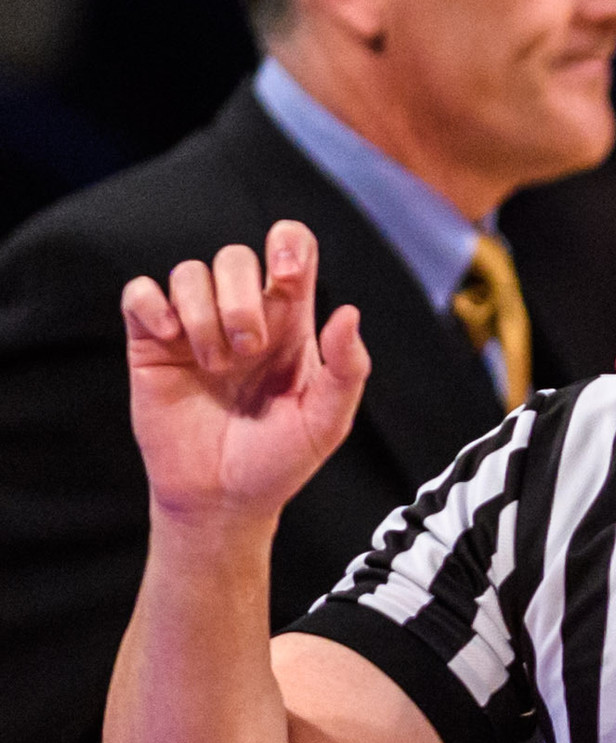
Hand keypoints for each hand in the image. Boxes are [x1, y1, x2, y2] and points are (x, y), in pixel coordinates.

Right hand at [123, 221, 370, 526]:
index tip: (286, 276)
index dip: (287, 244)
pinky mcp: (152, 343)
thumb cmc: (279, 460)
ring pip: (190, 272)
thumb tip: (348, 313)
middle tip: (248, 351)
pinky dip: (153, 306)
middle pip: (235, 256)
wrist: (224, 498)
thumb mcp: (327, 421)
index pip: (291, 251)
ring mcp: (194, 326)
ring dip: (203, 316)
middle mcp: (242, 314)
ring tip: (215, 366)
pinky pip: (140, 293)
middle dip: (241, 299)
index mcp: (290, 323)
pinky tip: (171, 340)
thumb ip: (347, 368)